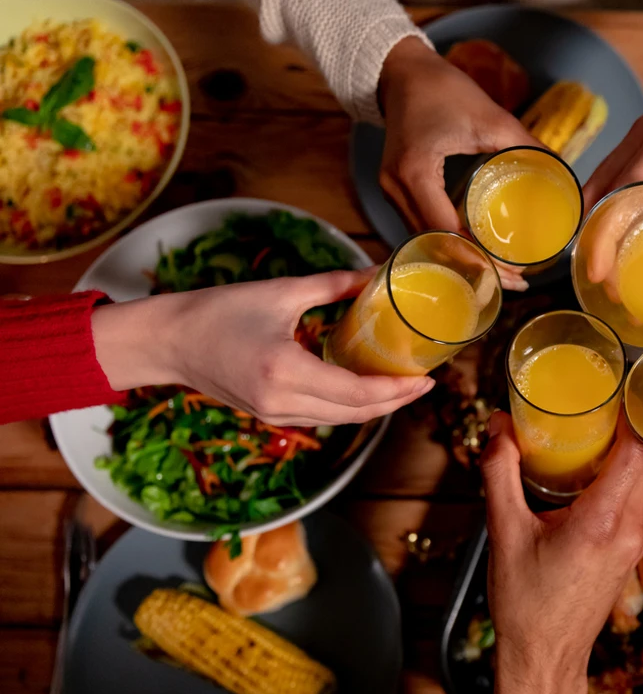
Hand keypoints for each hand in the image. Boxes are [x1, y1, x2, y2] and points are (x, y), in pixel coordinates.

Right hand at [91, 270, 433, 426]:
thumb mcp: (281, 293)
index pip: (358, 393)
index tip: (427, 377)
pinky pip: (322, 417)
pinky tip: (367, 389)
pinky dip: (350, 407)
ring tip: (404, 386)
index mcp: (285, 372)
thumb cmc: (215, 311)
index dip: (397, 390)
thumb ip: (333, 286)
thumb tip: (376, 273)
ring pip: (341, 420)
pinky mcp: (269, 415)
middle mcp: (281, 402)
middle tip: (425, 383)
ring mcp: (274, 414)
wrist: (165, 341)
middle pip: (356, 414)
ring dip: (376, 407)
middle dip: (396, 402)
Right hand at [378, 38, 539, 289]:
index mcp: (416, 173)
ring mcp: (391, 191)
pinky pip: (422, 226)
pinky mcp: (395, 189)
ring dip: (462, 258)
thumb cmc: (444, 89)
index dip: (481, 259)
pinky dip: (450, 241)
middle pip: (437, 245)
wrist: (401, 71)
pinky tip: (476, 250)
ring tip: (500, 273)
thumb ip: (526, 145)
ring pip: (427, 240)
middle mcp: (396, 188)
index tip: (514, 274)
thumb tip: (562, 174)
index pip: (449, 233)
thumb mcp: (491, 116)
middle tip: (514, 282)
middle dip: (475, 268)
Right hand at [482, 411, 642, 693]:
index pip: (638, 453)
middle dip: (629, 429)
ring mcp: (634, 543)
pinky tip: (596, 469)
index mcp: (603, 521)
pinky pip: (638, 501)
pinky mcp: (629, 552)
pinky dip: (624, 478)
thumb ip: (501, 474)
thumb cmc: (526, 604)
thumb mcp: (504, 532)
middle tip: (602, 401)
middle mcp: (630, 529)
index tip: (617, 390)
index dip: (633, 417)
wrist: (544, 657)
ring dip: (629, 454)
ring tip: (599, 428)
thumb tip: (497, 429)